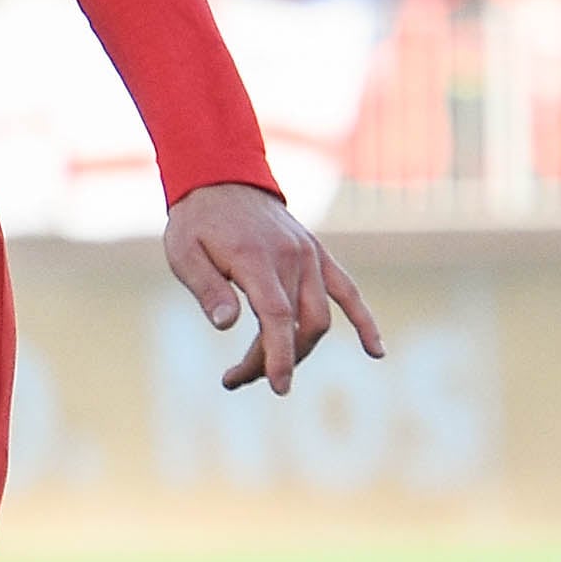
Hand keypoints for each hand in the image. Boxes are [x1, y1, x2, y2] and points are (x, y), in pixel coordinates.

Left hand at [163, 181, 380, 395]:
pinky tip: (376, 352)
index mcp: (256, 260)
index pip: (276, 316)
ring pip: (318, 317)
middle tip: (235, 377)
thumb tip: (226, 326)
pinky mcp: (317, 255)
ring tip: (265, 371)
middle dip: (272, 360)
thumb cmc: (196, 220)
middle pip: (295, 325)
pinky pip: (347, 291)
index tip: (278, 386)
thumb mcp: (184, 253)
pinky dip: (363, 321)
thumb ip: (207, 288)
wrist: (221, 175)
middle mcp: (291, 258)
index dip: (279, 354)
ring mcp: (309, 256)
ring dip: (299, 350)